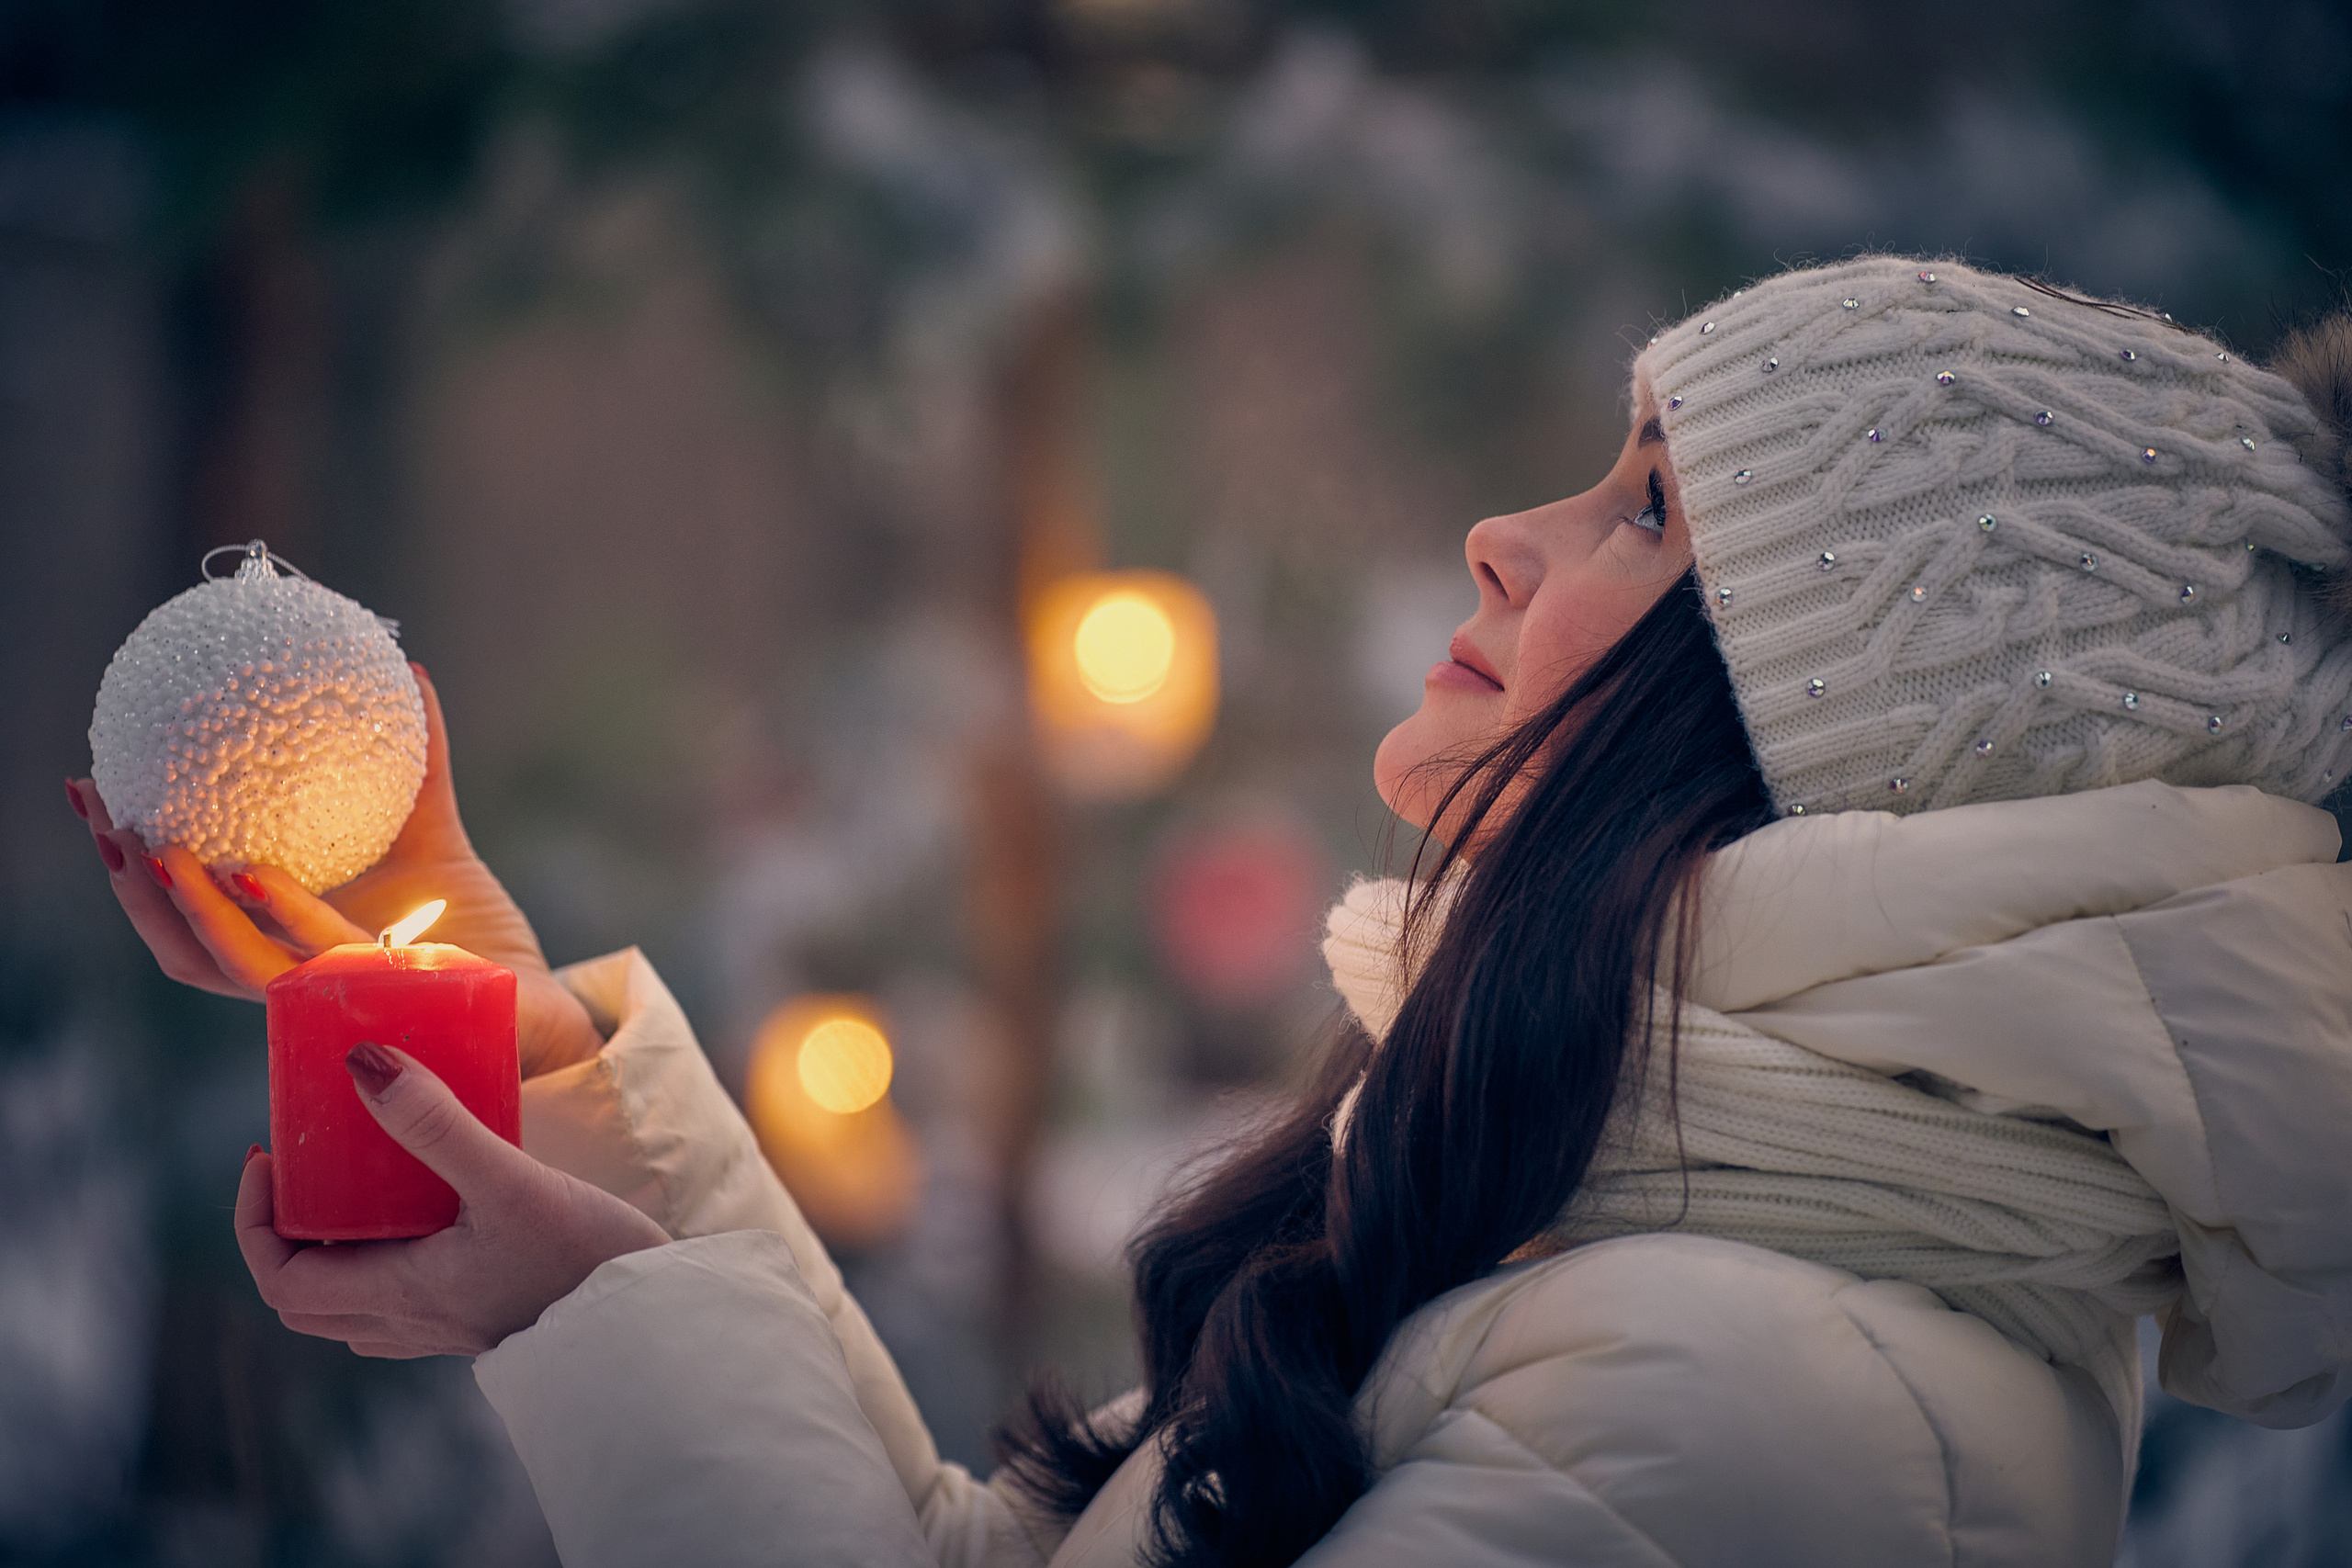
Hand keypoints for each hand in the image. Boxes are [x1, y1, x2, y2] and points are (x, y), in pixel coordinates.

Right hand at [70, 664, 601, 1076]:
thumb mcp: (434, 831)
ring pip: (230, 960)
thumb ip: (419, 761)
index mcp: (285, 938)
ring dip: (188, 908)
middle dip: (130, 883)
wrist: (533, 997)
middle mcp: (290, 973)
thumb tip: (408, 670)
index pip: (184, 907)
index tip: (93, 790)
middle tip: (100, 811)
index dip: (129, 859)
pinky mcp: (373, 1001)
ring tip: (157, 849)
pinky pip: (314, 957)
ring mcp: (324, 994)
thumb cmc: (474, 927)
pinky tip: (252, 874)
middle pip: (181, 942)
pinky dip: (279, 916)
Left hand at [238, 1043, 669, 1356]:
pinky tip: (424, 1223)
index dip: (254, 1221)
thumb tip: (361, 1064)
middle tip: (301, 1172)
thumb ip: (437, 1124)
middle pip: (305, 1301)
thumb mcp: (510, 1179)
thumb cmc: (587, 1256)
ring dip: (329, 1258)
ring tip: (354, 1194)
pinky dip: (381, 1270)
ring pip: (349, 1313)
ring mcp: (448, 1331)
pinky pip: (399, 1312)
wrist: (655, 1321)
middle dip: (282, 1237)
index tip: (266, 1158)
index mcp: (404, 1293)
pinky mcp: (485, 1322)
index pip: (283, 1278)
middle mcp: (414, 1323)